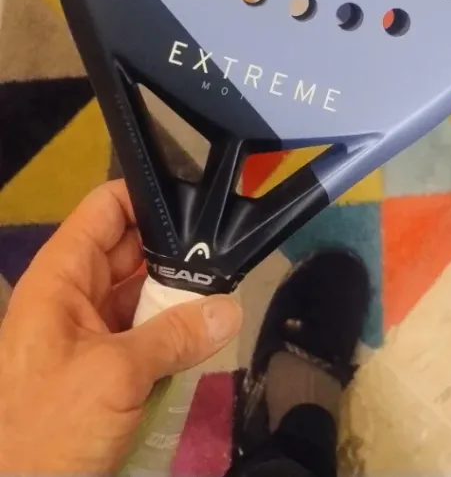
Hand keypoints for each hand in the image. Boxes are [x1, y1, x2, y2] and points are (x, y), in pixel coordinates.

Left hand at [0, 180, 241, 473]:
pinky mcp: (99, 372)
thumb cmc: (46, 427)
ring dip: (178, 298)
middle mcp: (73, 295)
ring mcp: (86, 335)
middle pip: (131, 251)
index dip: (150, 196)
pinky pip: (141, 336)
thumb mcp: (115, 376)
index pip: (107, 209)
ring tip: (228, 291)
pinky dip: (170, 335)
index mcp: (61, 276)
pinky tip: (206, 336)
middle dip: (176, 251)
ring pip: (140, 296)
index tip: (202, 202)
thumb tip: (230, 308)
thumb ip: (174, 336)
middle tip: (230, 253)